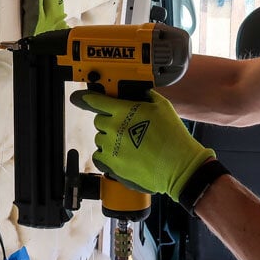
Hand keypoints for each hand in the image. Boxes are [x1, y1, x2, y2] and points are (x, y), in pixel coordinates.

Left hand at [70, 89, 213, 202]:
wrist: (178, 165)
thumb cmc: (173, 136)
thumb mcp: (162, 106)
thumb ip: (146, 96)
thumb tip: (139, 93)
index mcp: (124, 111)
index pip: (96, 101)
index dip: (89, 98)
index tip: (81, 98)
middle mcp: (114, 128)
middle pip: (98, 121)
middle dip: (109, 122)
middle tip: (125, 127)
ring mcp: (112, 148)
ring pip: (99, 139)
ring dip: (109, 139)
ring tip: (128, 144)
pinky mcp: (112, 165)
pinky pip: (99, 156)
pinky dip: (106, 156)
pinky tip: (120, 155)